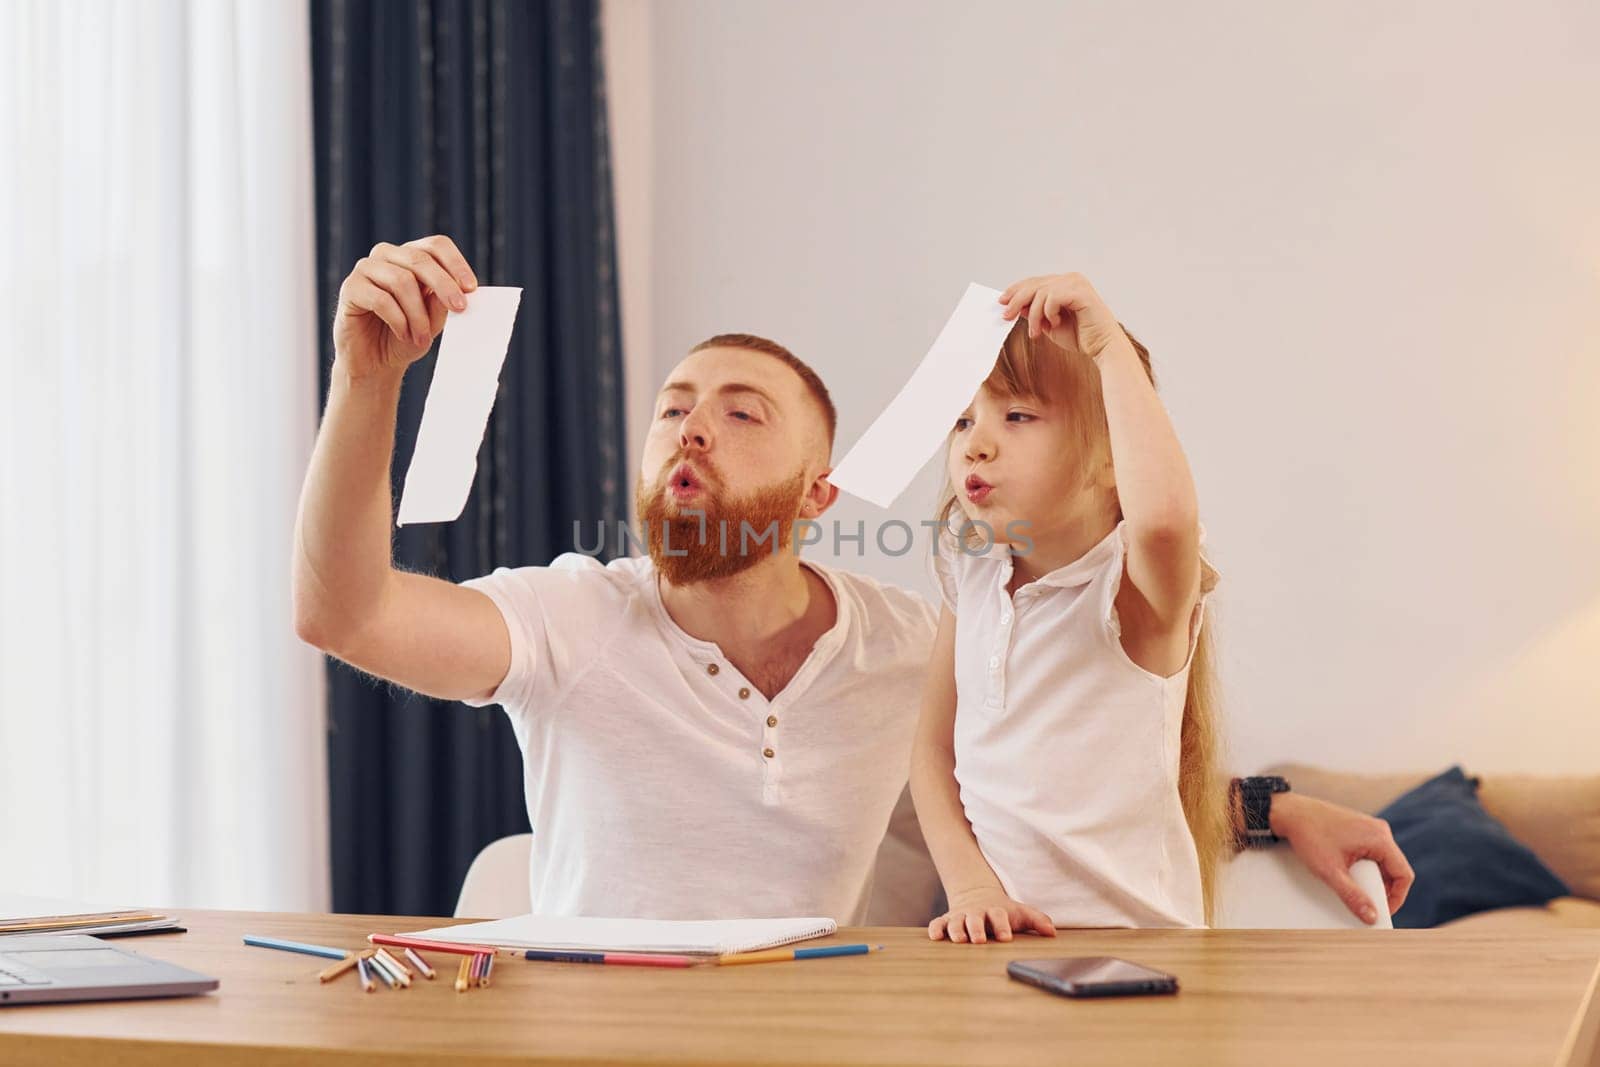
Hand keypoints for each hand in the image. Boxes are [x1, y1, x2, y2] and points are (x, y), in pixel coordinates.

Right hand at [333, 235, 478, 380]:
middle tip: (459, 308)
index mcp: (411, 258)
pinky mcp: (350, 288)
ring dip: (418, 314)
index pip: (436, 245)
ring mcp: (366, 269)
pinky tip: (403, 334)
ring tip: (422, 338)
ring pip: (401, 280)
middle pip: (420, 259)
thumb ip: (441, 304)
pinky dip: (398, 320)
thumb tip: (454, 288)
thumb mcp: (432, 323)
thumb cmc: (406, 337)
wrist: (376, 362)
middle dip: (444, 285)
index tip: (471, 288)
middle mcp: (388, 256)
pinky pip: (380, 299)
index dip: (455, 263)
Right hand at [928, 887, 1056, 943]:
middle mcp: (976, 913)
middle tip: (979, 940)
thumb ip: (1037, 920)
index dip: (1002, 926)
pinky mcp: (947, 920)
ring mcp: (960, 916)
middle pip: (975, 918)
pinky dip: (936, 929)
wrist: (977, 896)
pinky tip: (935, 937)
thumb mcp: (1020, 913)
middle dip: (976, 928)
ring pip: (955, 921)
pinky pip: (938, 923)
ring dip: (956, 930)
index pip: (999, 916)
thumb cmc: (1003, 912)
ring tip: (958, 940)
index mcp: (995, 911)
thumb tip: (1052, 933)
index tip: (1006, 938)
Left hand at [998, 272, 1127, 361]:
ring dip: (1034, 315)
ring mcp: (1077, 283)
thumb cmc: (1080, 337)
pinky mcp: (1081, 292)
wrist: (1103, 348)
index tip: (1001, 302)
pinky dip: (1049, 313)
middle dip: (1016, 301)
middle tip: (1006, 316)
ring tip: (1036, 332)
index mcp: (1064, 283)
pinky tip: (1056, 323)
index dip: (1016, 291)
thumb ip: (1033, 312)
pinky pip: (1053, 298)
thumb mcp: (1048, 324)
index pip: (1034, 282)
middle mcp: (1071, 278)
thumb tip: (1014, 306)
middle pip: (1034, 284)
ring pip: (1040, 293)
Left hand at [1269, 792, 1415, 923]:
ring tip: (1354, 889)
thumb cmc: (1309, 835)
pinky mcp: (1359, 829)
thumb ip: (1353, 896)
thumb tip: (1371, 916)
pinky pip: (1371, 853)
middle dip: (1382, 889)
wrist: (1289, 813)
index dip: (1396, 898)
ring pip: (1382, 861)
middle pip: (1393, 868)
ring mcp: (1369, 828)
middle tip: (1367, 904)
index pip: (1403, 874)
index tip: (1383, 912)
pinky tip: (1348, 875)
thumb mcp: (1331, 872)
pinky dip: (1364, 868)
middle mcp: (1379, 830)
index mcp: (1380, 838)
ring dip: (1371, 878)